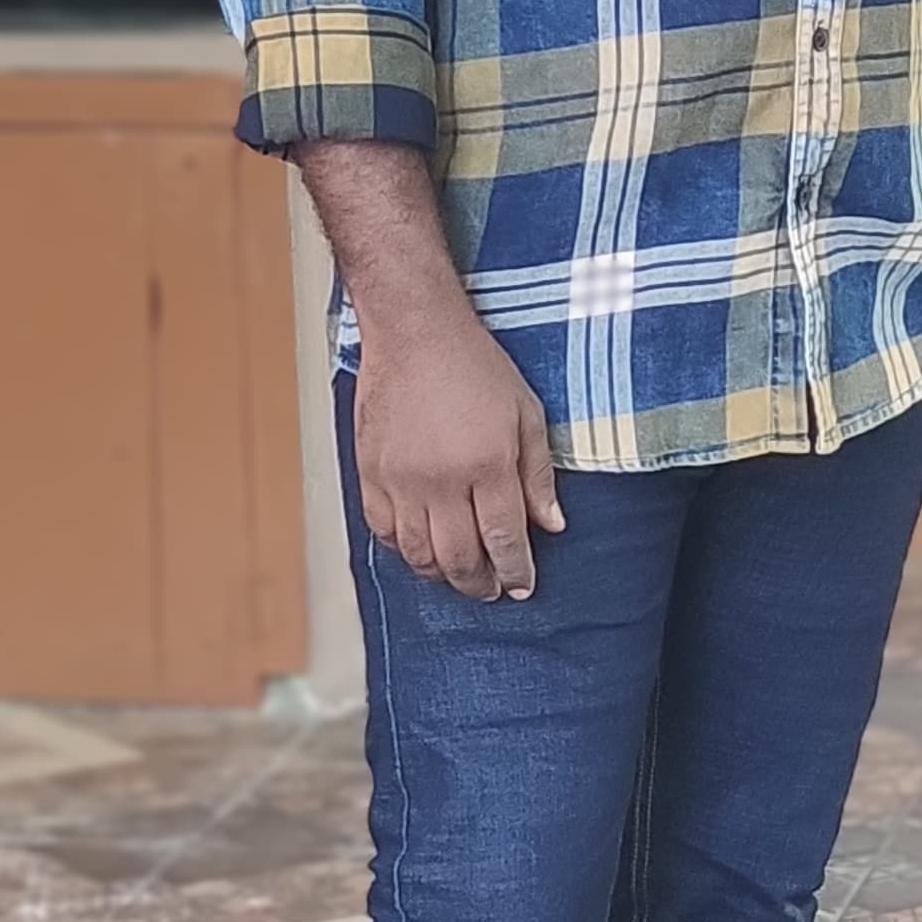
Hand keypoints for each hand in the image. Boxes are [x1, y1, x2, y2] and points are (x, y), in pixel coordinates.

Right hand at [354, 299, 563, 598]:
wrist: (414, 332)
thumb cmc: (473, 365)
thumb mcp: (526, 413)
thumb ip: (538, 475)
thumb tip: (551, 524)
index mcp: (487, 464)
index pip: (504, 539)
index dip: (515, 570)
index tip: (521, 585)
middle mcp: (442, 480)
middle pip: (460, 558)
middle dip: (480, 584)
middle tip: (491, 589)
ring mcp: (401, 479)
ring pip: (418, 554)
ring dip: (441, 573)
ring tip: (458, 574)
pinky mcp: (370, 472)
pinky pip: (383, 530)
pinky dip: (403, 548)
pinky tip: (420, 547)